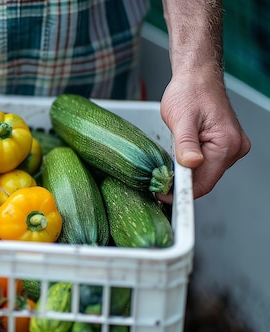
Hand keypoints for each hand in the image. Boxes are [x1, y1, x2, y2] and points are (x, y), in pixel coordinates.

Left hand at [159, 69, 250, 199]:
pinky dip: (191, 165)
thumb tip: (190, 164)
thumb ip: (186, 144)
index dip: (182, 192)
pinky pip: (206, 163)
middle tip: (157, 181)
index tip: (162, 194)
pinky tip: (178, 157)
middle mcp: (234, 148)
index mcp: (227, 143)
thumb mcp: (181, 119)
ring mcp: (231, 147)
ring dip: (186, 174)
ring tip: (166, 166)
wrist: (197, 77)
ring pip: (205, 173)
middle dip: (182, 183)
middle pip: (205, 180)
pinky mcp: (223, 145)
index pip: (205, 182)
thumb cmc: (190, 92)